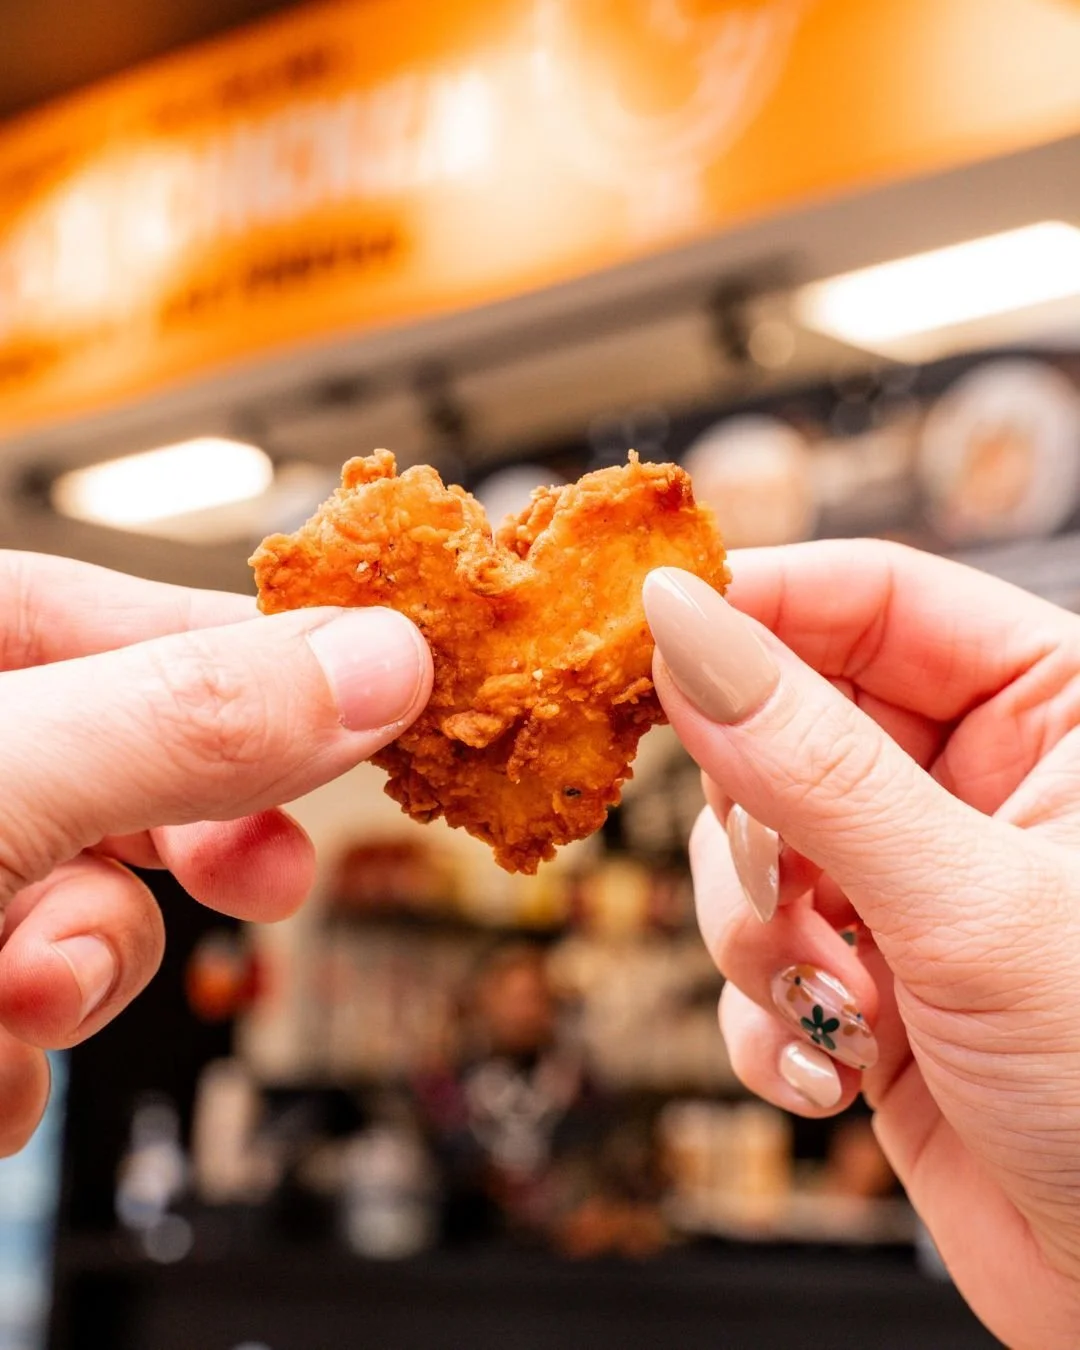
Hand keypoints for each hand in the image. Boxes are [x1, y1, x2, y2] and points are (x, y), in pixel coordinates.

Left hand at [0, 551, 430, 1156]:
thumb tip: (377, 665)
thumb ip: (184, 721)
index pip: (132, 610)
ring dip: (83, 978)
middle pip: (136, 770)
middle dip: (188, 849)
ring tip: (19, 1003)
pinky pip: (31, 1016)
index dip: (264, 652)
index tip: (384, 693)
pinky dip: (21, 1058)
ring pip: (91, 911)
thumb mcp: (0, 782)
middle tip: (262, 877)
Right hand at [644, 542, 1079, 1349]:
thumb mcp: (970, 905)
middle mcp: (977, 782)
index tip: (645, 631)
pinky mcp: (865, 973)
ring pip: (751, 846)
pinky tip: (833, 1068)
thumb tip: (688, 633)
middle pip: (784, 723)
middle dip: (756, 822)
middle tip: (776, 886)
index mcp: (1053, 709)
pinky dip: (768, 1012)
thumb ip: (815, 764)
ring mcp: (911, 879)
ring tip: (832, 1003)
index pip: (873, 598)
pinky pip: (755, 950)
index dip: (756, 605)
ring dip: (760, 934)